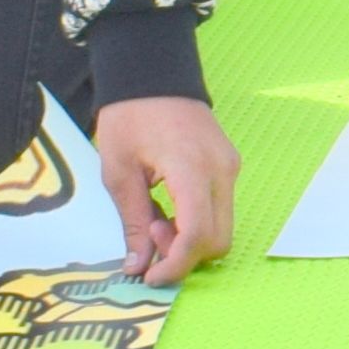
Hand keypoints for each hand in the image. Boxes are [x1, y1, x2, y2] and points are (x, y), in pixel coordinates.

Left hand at [93, 94, 240, 282]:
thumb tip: (138, 266)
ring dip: (190, 238)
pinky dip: (197, 221)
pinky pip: (220, 208)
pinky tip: (170, 206)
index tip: (149, 277)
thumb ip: (133, 221)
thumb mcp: (118, 171)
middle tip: (150, 238)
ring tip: (156, 218)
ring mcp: (230, 166)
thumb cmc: (130, 115)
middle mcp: (222, 170)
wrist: (153, 71)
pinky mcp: (228, 164)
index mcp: (192, 168)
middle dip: (185, 254)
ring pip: (222, 226)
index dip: (175, 265)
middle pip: (219, 239)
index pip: (198, 234)